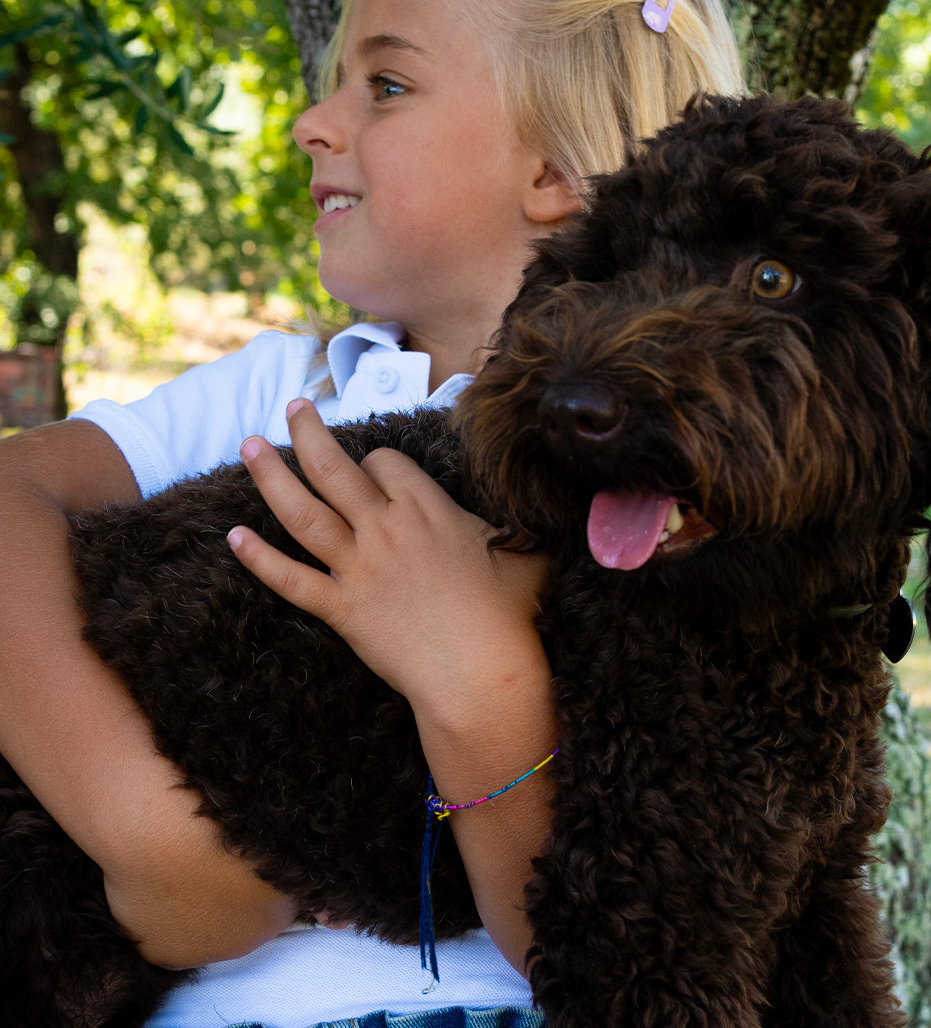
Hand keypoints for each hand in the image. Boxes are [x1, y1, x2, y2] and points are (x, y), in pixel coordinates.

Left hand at [227, 398, 548, 721]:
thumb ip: (518, 522)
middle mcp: (385, 529)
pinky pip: (290, 580)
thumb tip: (546, 501)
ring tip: (248, 445)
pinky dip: (259, 559)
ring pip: (302, 512)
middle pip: (333, 467)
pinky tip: (233, 536)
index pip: (384, 461)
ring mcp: (358, 569)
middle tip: (292, 406)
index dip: (377, 461)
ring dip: (270, 476)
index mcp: (427, 508)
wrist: (481, 675)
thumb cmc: (510, 616)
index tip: (376, 471)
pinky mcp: (342, 610)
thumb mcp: (527, 552)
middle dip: (308, 431)